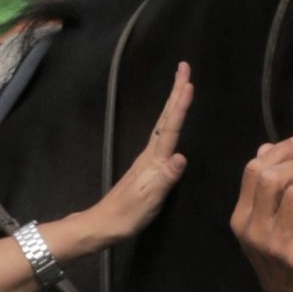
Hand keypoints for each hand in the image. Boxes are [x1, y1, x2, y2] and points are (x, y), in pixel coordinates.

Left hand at [73, 63, 192, 248]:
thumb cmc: (127, 215)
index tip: (189, 83)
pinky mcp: (146, 166)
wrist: (103, 224)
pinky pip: (162, 135)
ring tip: (183, 85)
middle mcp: (150, 154)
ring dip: (173, 103)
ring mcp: (147, 159)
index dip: (180, 106)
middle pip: (165, 118)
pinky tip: (171, 121)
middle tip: (184, 68)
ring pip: (164, 124)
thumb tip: (181, 156)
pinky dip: (170, 121)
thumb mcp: (149, 200)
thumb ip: (165, 178)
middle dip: (176, 92)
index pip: (170, 128)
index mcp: (153, 160)